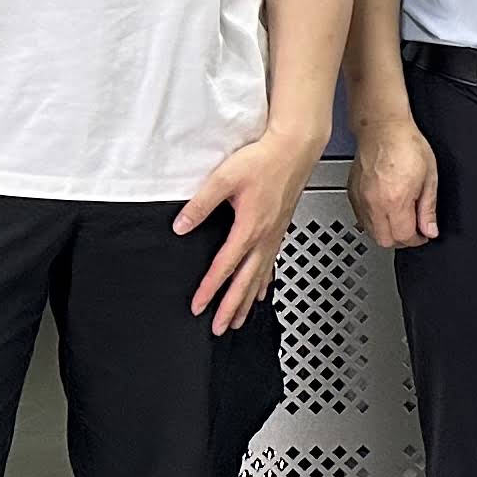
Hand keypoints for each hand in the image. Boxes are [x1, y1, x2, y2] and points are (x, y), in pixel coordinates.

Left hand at [175, 124, 318, 333]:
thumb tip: (181, 225)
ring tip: (239, 319)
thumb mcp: (224, 178)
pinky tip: (262, 291)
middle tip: (220, 328)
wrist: (295, 148)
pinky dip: (264, 283)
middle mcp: (265, 236)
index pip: (225, 266)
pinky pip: (271, 264)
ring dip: (248, 301)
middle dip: (232, 307)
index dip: (210, 289)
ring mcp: (275, 235)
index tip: (198, 307)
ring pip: (260, 277)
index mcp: (249, 227)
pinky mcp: (280, 229)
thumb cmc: (264, 159)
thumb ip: (201, 204)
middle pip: (246, 282)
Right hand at [350, 117, 436, 248]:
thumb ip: (428, 208)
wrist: (383, 127)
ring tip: (400, 219)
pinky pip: (361, 219)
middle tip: (413, 229)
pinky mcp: (352, 193)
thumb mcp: (429, 177)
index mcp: (395, 200)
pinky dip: (374, 222)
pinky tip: (385, 211)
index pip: (404, 237)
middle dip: (401, 240)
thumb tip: (430, 229)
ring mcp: (361, 199)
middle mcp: (374, 203)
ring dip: (387, 232)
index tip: (424, 234)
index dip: (417, 239)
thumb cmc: (406, 144)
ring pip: (371, 233)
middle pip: (385, 241)